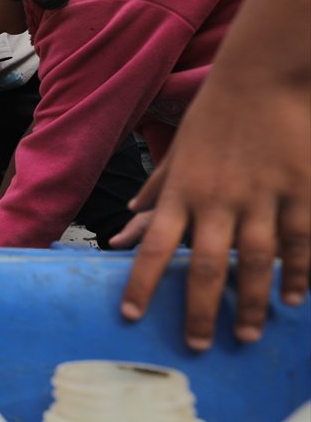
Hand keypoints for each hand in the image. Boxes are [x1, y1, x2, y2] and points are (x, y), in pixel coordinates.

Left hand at [111, 80, 309, 349]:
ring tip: (248, 336)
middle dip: (199, 312)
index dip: (140, 284)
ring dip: (251, 304)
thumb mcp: (179, 152)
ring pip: (256, 263)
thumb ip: (158, 188)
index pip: (152, 248)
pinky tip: (294, 299)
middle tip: (197, 346)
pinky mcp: (300, 189)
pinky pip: (300, 241)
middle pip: (204, 268)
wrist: (262, 76)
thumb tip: (129, 216)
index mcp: (182, 192)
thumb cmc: (216, 115)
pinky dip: (299, 274)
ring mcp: (262, 196)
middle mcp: (217, 200)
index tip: (131, 316)